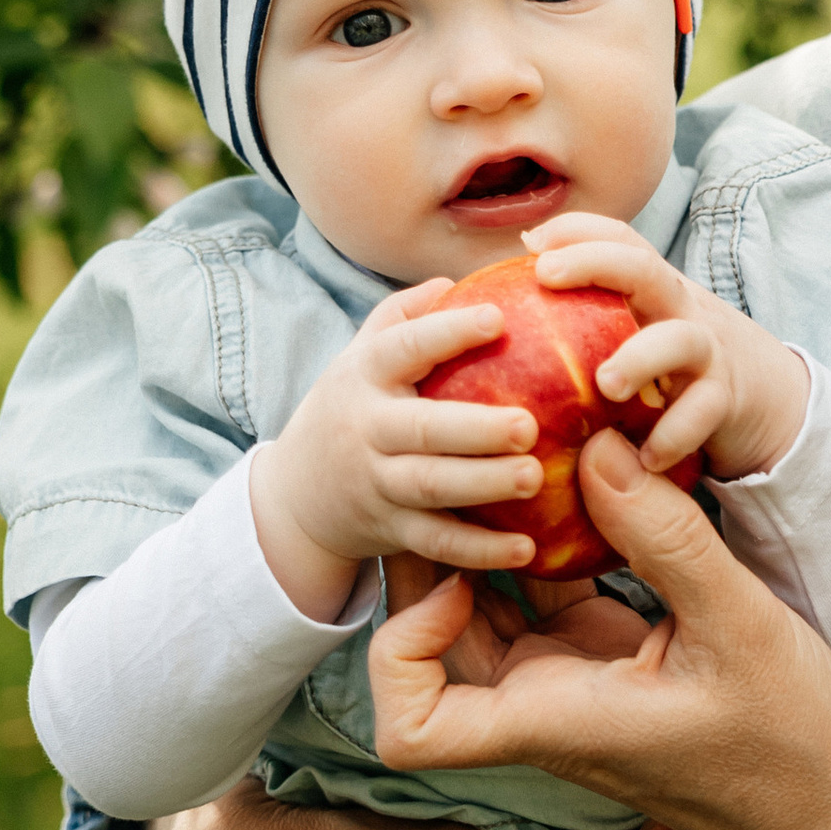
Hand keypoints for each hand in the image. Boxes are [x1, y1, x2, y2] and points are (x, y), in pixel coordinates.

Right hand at [249, 282, 547, 617]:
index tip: (497, 319)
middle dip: (474, 429)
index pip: (403, 347)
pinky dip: (479, 550)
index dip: (447, 332)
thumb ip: (404, 316)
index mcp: (366, 375)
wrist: (296, 495)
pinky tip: (527, 548)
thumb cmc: (353, 408)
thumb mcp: (362, 355)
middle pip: (420, 429)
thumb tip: (457, 279)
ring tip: (534, 478)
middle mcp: (368, 428)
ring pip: (429, 487)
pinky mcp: (391, 530)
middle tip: (529, 425)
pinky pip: (436, 541)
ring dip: (482, 485)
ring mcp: (378, 483)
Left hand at [369, 428, 830, 829]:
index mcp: (550, 721)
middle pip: (424, 647)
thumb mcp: (738, 626)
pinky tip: (567, 485)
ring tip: (507, 466)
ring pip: (477, 613)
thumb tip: (595, 445)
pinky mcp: (595, 660)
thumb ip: (665, 536)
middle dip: (431, 561)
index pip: (409, 726)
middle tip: (465, 477)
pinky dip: (536, 546)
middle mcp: (537, 707)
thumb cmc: (790, 746)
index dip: (401, 650)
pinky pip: (536, 598)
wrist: (827, 813)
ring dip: (482, 545)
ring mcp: (562, 683)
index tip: (460, 584)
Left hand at [523, 213, 809, 480]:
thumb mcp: (637, 328)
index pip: (618, 241)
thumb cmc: (673, 365)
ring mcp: (705, 352)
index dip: (575, 230)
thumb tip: (504, 302)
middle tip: (546, 276)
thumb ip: (586, 318)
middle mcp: (677, 308)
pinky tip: (645, 458)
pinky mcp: (725, 400)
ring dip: (640, 357)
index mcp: (650, 290)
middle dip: (594, 262)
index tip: (531, 244)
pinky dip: (674, 434)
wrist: (767, 396)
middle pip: (643, 268)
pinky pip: (702, 411)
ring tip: (607, 385)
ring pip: (679, 339)